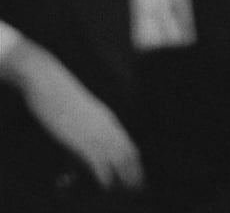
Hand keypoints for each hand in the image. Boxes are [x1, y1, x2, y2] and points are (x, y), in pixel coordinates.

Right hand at [1, 38, 144, 190]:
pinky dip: (104, 177)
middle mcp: (108, 127)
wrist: (49, 81)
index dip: (135, 163)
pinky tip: (105, 185)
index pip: (129, 145)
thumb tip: (78, 156)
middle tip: (138, 189)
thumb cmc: (58, 97)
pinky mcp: (82, 139)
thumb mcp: (78, 116)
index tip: (139, 176)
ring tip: (126, 191)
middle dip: (135, 174)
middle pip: (129, 155)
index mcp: (109, 120)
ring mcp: (96, 133)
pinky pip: (99, 163)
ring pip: (119, 160)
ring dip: (124, 178)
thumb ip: (83, 133)